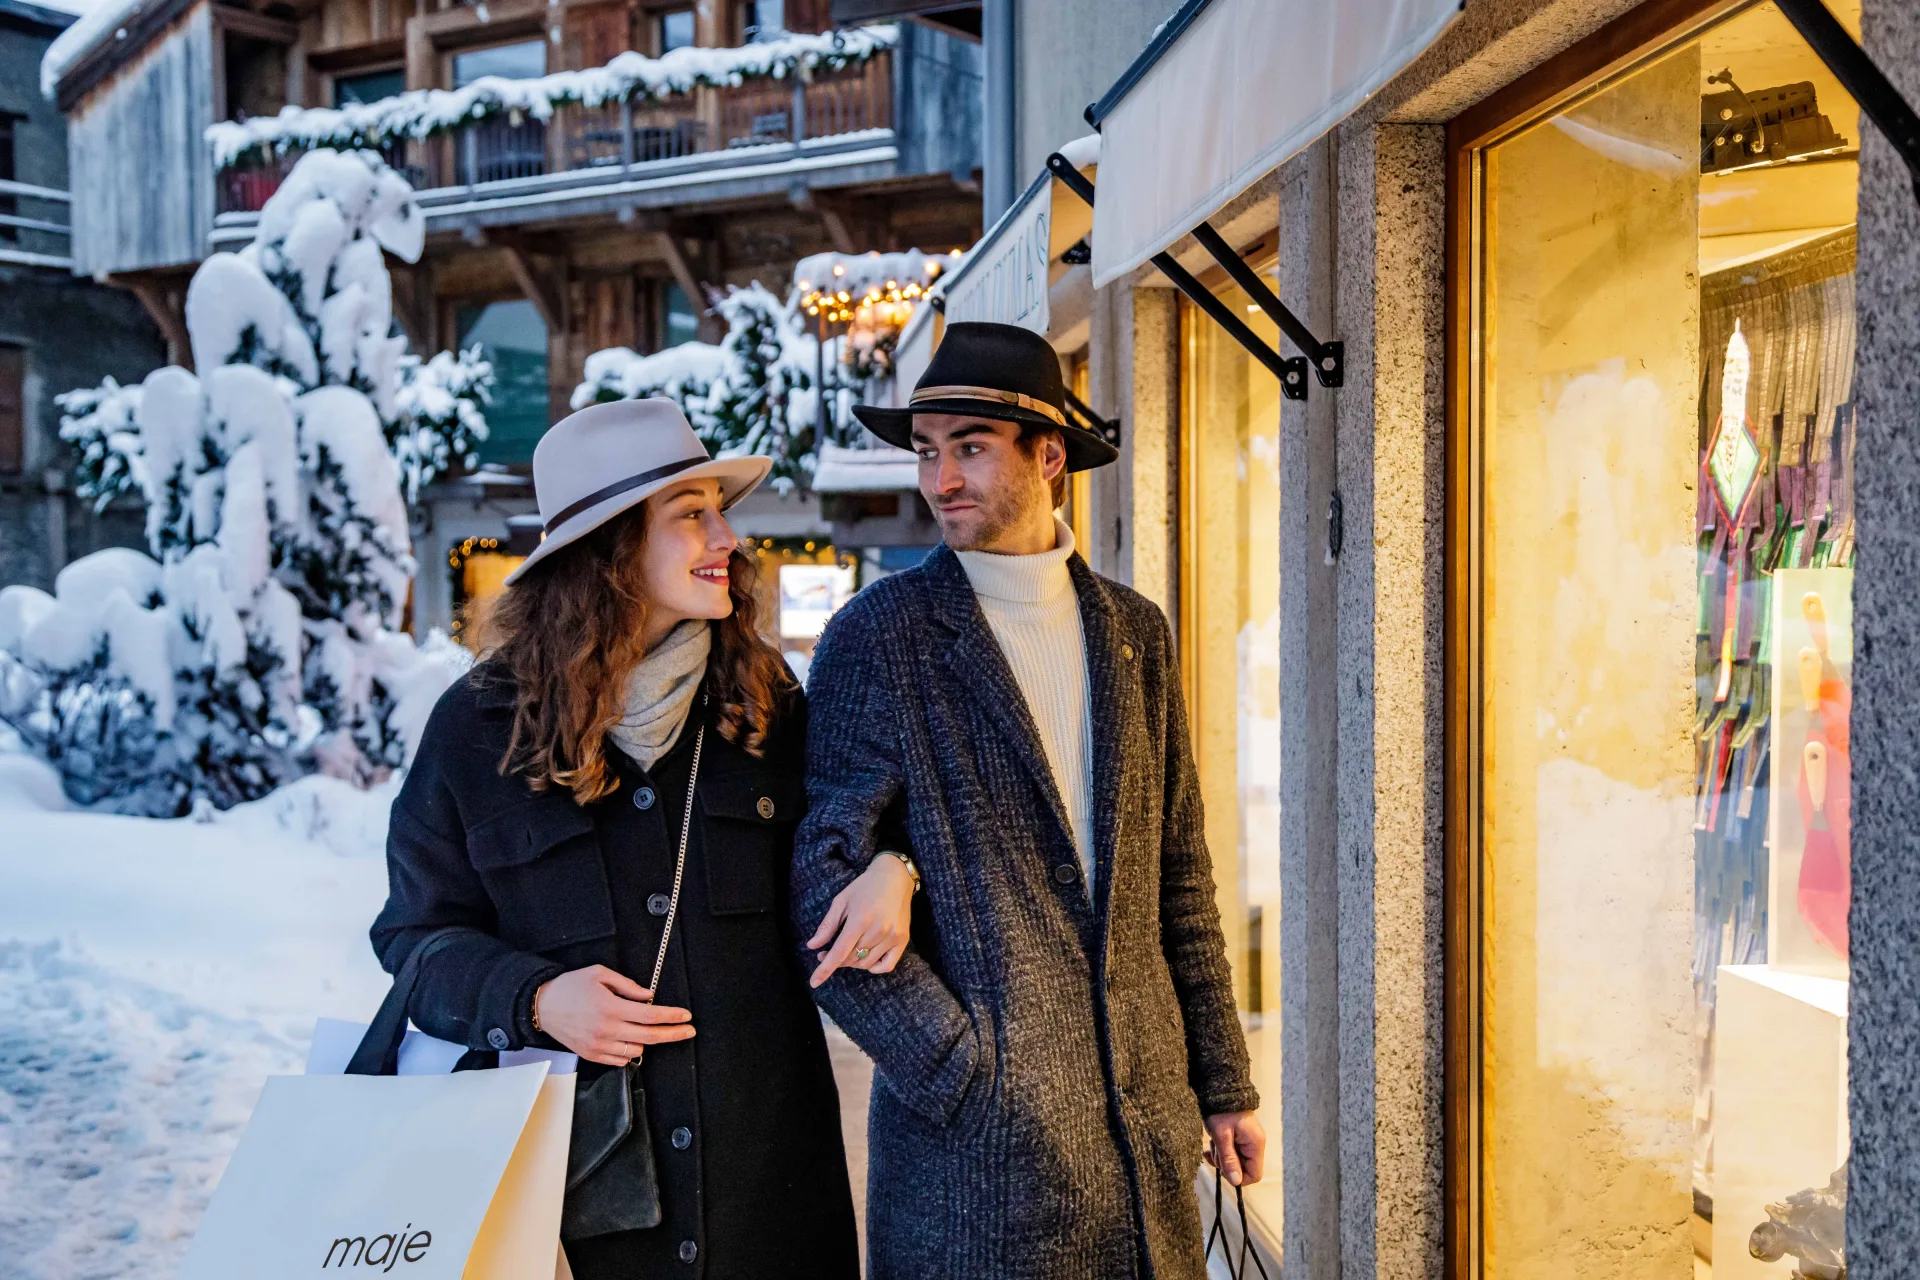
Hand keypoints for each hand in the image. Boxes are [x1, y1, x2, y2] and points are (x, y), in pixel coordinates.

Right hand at [532, 965, 693, 1066]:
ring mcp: (598, 1045)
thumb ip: (627, 985)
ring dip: (648, 1042)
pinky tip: (631, 1040)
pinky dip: (630, 1052)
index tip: (685, 1016)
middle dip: (673, 1034)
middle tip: (688, 1031)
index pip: (650, 1015)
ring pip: (636, 1051)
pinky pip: (620, 1060)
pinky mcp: (591, 1055)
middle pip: (649, 1037)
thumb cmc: (570, 987)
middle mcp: (606, 1029)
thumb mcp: (599, 974)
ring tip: (650, 1030)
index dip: (671, 1016)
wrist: (542, 1006)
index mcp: (610, 1007)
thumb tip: (648, 995)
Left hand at [807, 854, 915, 987]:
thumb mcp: (841, 901)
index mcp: (860, 920)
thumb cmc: (865, 887)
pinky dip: (874, 968)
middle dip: (835, 960)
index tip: (814, 982)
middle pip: (851, 959)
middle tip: (826, 951)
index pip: (840, 952)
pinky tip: (866, 959)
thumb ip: (827, 925)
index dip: (825, 969)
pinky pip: (887, 965)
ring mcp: (892, 937)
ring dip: (852, 962)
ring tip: (846, 950)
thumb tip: (812, 946)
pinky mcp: (903, 940)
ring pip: (866, 964)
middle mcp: (878, 931)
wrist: (895, 877)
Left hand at [1204, 1111, 1265, 1186]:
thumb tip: (1236, 1182)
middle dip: (1226, 1163)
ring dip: (1221, 1155)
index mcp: (1255, 1144)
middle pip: (1243, 1168)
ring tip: (1213, 1141)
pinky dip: (1221, 1150)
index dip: (1238, 1176)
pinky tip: (1213, 1142)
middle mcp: (1255, 1144)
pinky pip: (1232, 1151)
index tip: (1223, 1168)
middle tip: (1214, 1150)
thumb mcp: (1221, 1137)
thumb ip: (1229, 1160)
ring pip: (1235, 1160)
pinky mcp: (1240, 1137)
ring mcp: (1248, 1140)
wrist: (1218, 1090)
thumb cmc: (1220, 1111)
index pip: (1254, 1175)